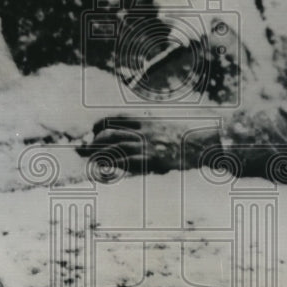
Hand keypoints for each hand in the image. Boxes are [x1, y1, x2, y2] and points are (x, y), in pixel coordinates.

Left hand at [76, 116, 221, 174]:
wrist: (201, 145)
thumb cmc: (185, 137)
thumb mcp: (165, 125)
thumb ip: (148, 127)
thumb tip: (135, 130)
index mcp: (146, 121)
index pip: (116, 118)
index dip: (100, 123)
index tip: (93, 129)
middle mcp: (143, 132)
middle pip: (110, 133)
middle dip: (94, 140)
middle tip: (84, 147)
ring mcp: (146, 146)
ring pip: (114, 148)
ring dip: (99, 154)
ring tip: (91, 160)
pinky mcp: (150, 161)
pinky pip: (125, 163)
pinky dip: (113, 165)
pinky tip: (106, 168)